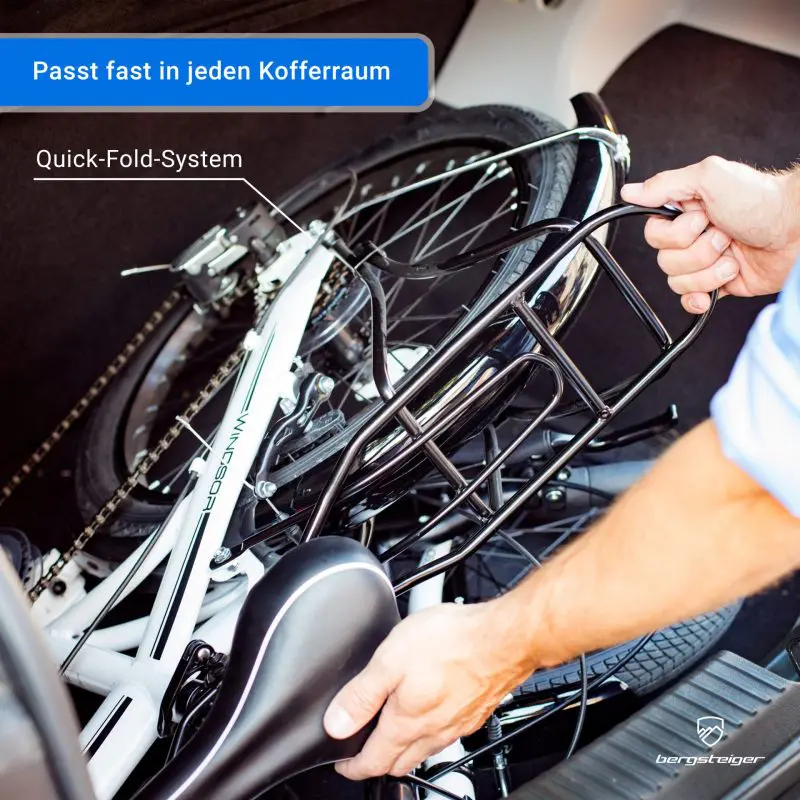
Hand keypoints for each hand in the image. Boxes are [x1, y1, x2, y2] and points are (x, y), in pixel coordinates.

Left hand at [323, 600, 532, 779]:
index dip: (352, 765)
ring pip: (424, 750)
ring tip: (392, 730)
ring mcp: (458, 724)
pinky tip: (431, 710)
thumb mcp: (390, 660)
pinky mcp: (475, 712)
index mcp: (407, 723)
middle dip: (377, 760)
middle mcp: (433, 732)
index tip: (341, 760)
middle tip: (363, 748)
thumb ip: (361, 695)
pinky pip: (447, 734)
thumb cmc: (451, 642)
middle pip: (398, 763)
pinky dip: (431, 731)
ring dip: (404, 747)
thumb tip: (336, 724)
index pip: (373, 762)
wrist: (503, 638)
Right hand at [621, 156, 799, 312]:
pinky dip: (700, 298)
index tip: (700, 220)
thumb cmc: (762, 200)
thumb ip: (665, 184)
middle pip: (665, 261)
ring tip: (732, 255)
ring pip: (679, 282)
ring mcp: (705, 262)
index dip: (674, 234)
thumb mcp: (710, 178)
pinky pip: (691, 300)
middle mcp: (693, 237)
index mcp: (686, 211)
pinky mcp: (719, 284)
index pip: (653, 234)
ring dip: (708, 271)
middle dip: (697, 252)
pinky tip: (712, 292)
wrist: (797, 230)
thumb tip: (631, 191)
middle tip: (724, 235)